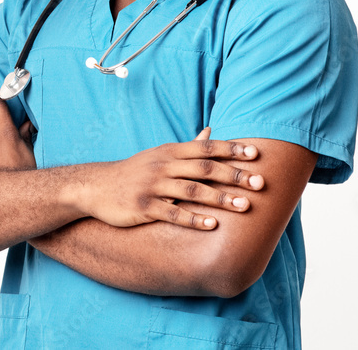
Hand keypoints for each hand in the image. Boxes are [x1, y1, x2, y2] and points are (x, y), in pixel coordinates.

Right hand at [80, 129, 264, 229]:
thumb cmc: (135, 171)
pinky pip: (172, 213)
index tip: (255, 154)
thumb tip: (211, 132)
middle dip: (234, 175)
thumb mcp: (160, 154)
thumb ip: (188, 147)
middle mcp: (164, 165)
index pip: (206, 147)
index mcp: (171, 151)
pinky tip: (212, 225)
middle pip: (204, 168)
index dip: (231, 150)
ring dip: (220, 198)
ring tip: (245, 206)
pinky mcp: (144, 207)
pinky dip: (193, 218)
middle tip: (260, 182)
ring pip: (193, 191)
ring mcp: (153, 186)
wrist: (97, 187)